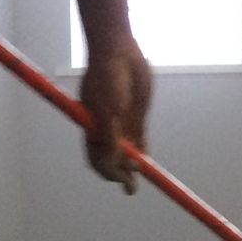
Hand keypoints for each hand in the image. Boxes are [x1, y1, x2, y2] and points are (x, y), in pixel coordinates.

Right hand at [79, 40, 152, 192]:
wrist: (120, 51)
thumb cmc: (108, 79)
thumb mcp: (109, 112)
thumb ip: (111, 139)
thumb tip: (114, 165)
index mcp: (93, 130)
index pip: (98, 160)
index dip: (108, 173)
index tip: (120, 181)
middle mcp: (107, 130)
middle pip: (113, 161)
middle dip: (121, 176)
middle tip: (131, 189)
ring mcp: (122, 123)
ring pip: (128, 153)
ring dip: (134, 167)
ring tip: (140, 177)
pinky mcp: (137, 116)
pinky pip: (141, 140)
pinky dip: (144, 152)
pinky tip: (149, 161)